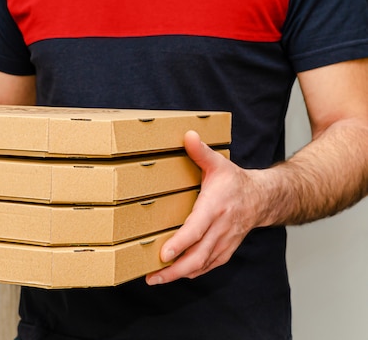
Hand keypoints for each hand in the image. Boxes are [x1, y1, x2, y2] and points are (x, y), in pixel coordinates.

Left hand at [146, 130, 267, 284]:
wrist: (262, 199)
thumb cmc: (235, 182)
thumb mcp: (219, 163)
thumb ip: (201, 152)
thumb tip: (187, 135)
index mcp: (215, 207)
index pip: (196, 229)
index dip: (180, 243)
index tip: (163, 254)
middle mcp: (220, 228)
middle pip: (197, 255)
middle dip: (174, 269)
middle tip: (152, 276)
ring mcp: (224, 242)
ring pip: (201, 265)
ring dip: (179, 275)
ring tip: (156, 279)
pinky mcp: (225, 250)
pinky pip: (208, 266)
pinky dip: (192, 273)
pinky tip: (176, 275)